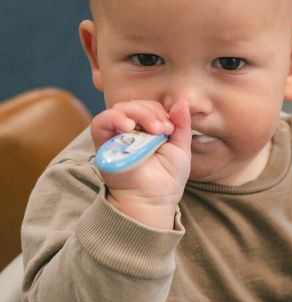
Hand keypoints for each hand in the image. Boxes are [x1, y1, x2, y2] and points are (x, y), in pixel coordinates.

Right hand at [92, 99, 192, 228]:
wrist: (153, 201)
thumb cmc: (167, 179)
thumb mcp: (181, 148)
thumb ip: (182, 125)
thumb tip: (182, 100)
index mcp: (148, 129)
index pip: (150, 107)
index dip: (160, 111)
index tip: (171, 128)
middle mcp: (130, 131)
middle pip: (135, 105)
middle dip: (151, 112)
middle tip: (163, 130)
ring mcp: (116, 136)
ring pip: (120, 109)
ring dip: (138, 113)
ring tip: (153, 130)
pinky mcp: (103, 144)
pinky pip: (101, 122)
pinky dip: (114, 118)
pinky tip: (129, 126)